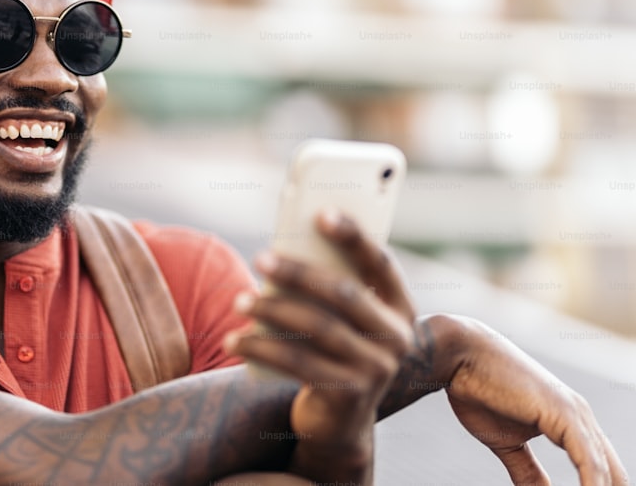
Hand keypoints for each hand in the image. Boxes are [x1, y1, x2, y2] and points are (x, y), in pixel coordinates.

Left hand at [226, 210, 416, 482]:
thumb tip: (284, 249)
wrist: (339, 422)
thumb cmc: (333, 352)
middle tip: (261, 257)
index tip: (321, 213)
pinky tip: (235, 338)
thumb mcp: (342, 320)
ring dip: (272, 309)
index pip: (380, 263)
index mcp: (400, 309)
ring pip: (316, 327)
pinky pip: (298, 361)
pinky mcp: (348, 394)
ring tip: (240, 301)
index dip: (354, 236)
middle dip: (299, 271)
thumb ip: (330, 287)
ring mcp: (376, 369)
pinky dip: (261, 346)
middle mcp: (397, 339)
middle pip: (343, 294)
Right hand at [436, 315, 628, 485]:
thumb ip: (527, 472)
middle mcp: (581, 417)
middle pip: (613, 474)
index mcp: (570, 421)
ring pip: (607, 472)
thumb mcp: (506, 443)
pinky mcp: (566, 415)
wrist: (461, 357)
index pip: (600, 468)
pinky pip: (591, 463)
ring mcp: (577, 415)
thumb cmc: (477, 391)